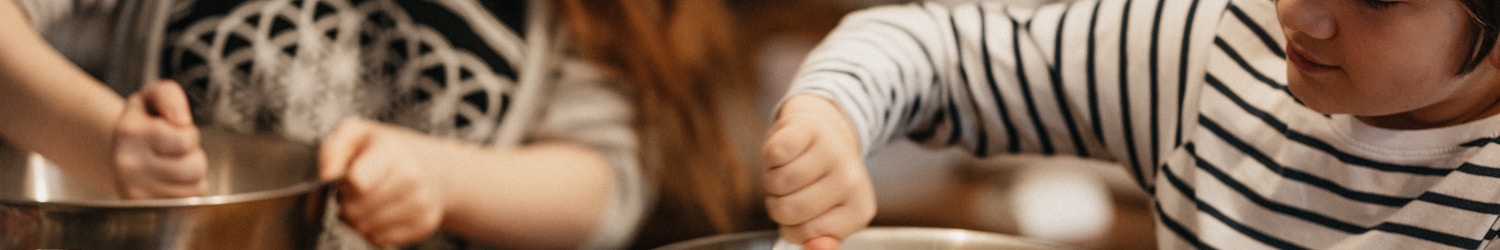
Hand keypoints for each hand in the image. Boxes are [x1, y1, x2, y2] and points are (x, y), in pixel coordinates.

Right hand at [112, 80, 207, 198]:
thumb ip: (168, 95)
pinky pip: (190, 202)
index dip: (188, 133)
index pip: (186, 139)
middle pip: (195, 166)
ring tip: (172, 166)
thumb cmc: (144, 123)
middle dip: (193, 155)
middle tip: (175, 151)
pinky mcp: (147, 210)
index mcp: (129, 133)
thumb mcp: (152, 97)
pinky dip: (188, 192)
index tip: (171, 130)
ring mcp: (135, 193)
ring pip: (196, 186)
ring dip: (192, 175)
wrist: (121, 152)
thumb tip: (181, 121)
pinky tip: (171, 183)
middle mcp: (128, 165)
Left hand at [320, 118, 443, 246]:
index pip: (356, 183)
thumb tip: (327, 176)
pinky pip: (381, 240)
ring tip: (367, 202)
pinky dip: (374, 231)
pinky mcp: (424, 224)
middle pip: (355, 210)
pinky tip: (380, 214)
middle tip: (355, 192)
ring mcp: (421, 202)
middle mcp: (412, 177)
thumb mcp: (356, 134)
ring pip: (366, 229)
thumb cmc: (387, 152)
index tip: (346, 179)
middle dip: (347, 204)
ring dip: (359, 220)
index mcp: (391, 151)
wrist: (432, 168)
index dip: (342, 186)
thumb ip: (334, 150)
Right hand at [761, 94, 875, 246]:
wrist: (824, 131)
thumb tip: (814, 249)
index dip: (792, 227)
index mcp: (859, 210)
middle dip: (778, 204)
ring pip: (778, 183)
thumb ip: (819, 238)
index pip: (806, 234)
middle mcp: (851, 180)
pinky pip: (773, 155)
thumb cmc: (821, 179)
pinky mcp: (810, 128)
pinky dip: (770, 157)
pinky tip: (785, 152)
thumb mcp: (827, 216)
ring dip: (772, 180)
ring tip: (788, 170)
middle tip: (792, 191)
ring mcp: (832, 151)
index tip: (802, 213)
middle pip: (789, 209)